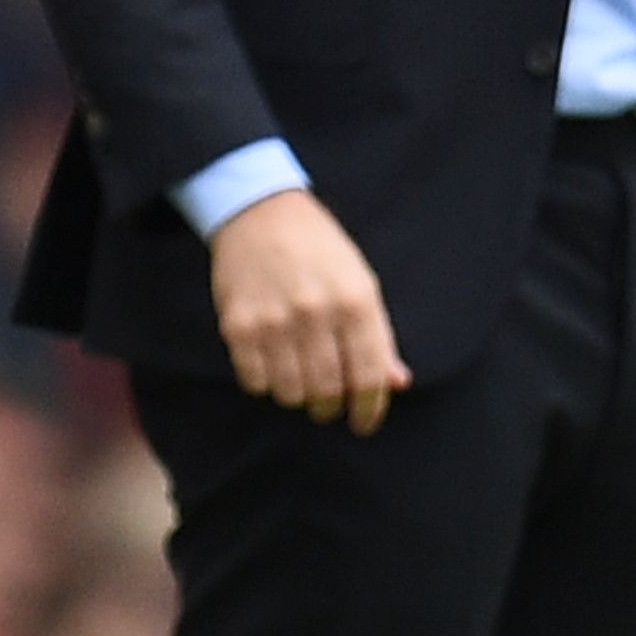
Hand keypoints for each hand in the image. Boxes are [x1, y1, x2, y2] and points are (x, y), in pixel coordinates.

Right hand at [208, 188, 407, 432]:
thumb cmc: (319, 250)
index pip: (369, 376)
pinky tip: (271, 362)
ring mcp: (274, 321)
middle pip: (328, 391)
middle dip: (330, 408)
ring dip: (297, 396)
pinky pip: (255, 382)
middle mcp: (316, 313)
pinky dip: (265, 382)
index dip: (369, 409)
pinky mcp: (238, 326)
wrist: (260, 212)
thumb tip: (396, 383)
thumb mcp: (361, 283)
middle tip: (327, 404)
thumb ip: (378, 337)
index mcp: (355, 301)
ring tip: (298, 377)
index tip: (363, 423)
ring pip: (290, 393)